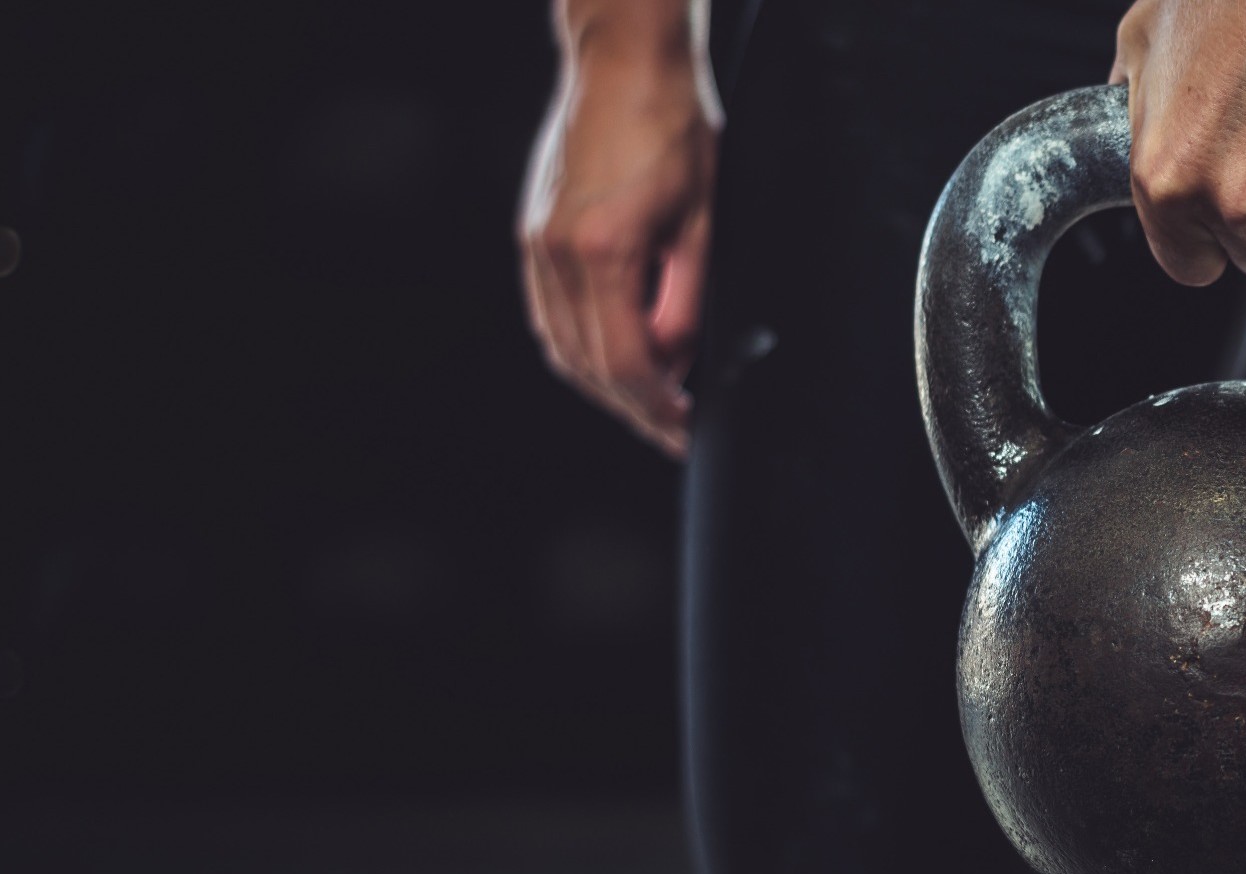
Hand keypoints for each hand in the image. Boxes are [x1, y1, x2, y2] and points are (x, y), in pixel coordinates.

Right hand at [519, 6, 719, 457]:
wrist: (624, 65)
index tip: (686, 429)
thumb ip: (689, 301)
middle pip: (587, 365)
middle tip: (674, 427)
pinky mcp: (532, 232)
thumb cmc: (673, 129)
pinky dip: (583, 344)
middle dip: (633, 406)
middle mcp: (555, 253)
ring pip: (562, 345)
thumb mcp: (706, 223)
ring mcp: (536, 243)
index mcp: (601, 251)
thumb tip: (680, 363)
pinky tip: (617, 352)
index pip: (625, 364)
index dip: (658, 408)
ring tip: (653, 398)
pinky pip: (550, 313)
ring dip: (605, 382)